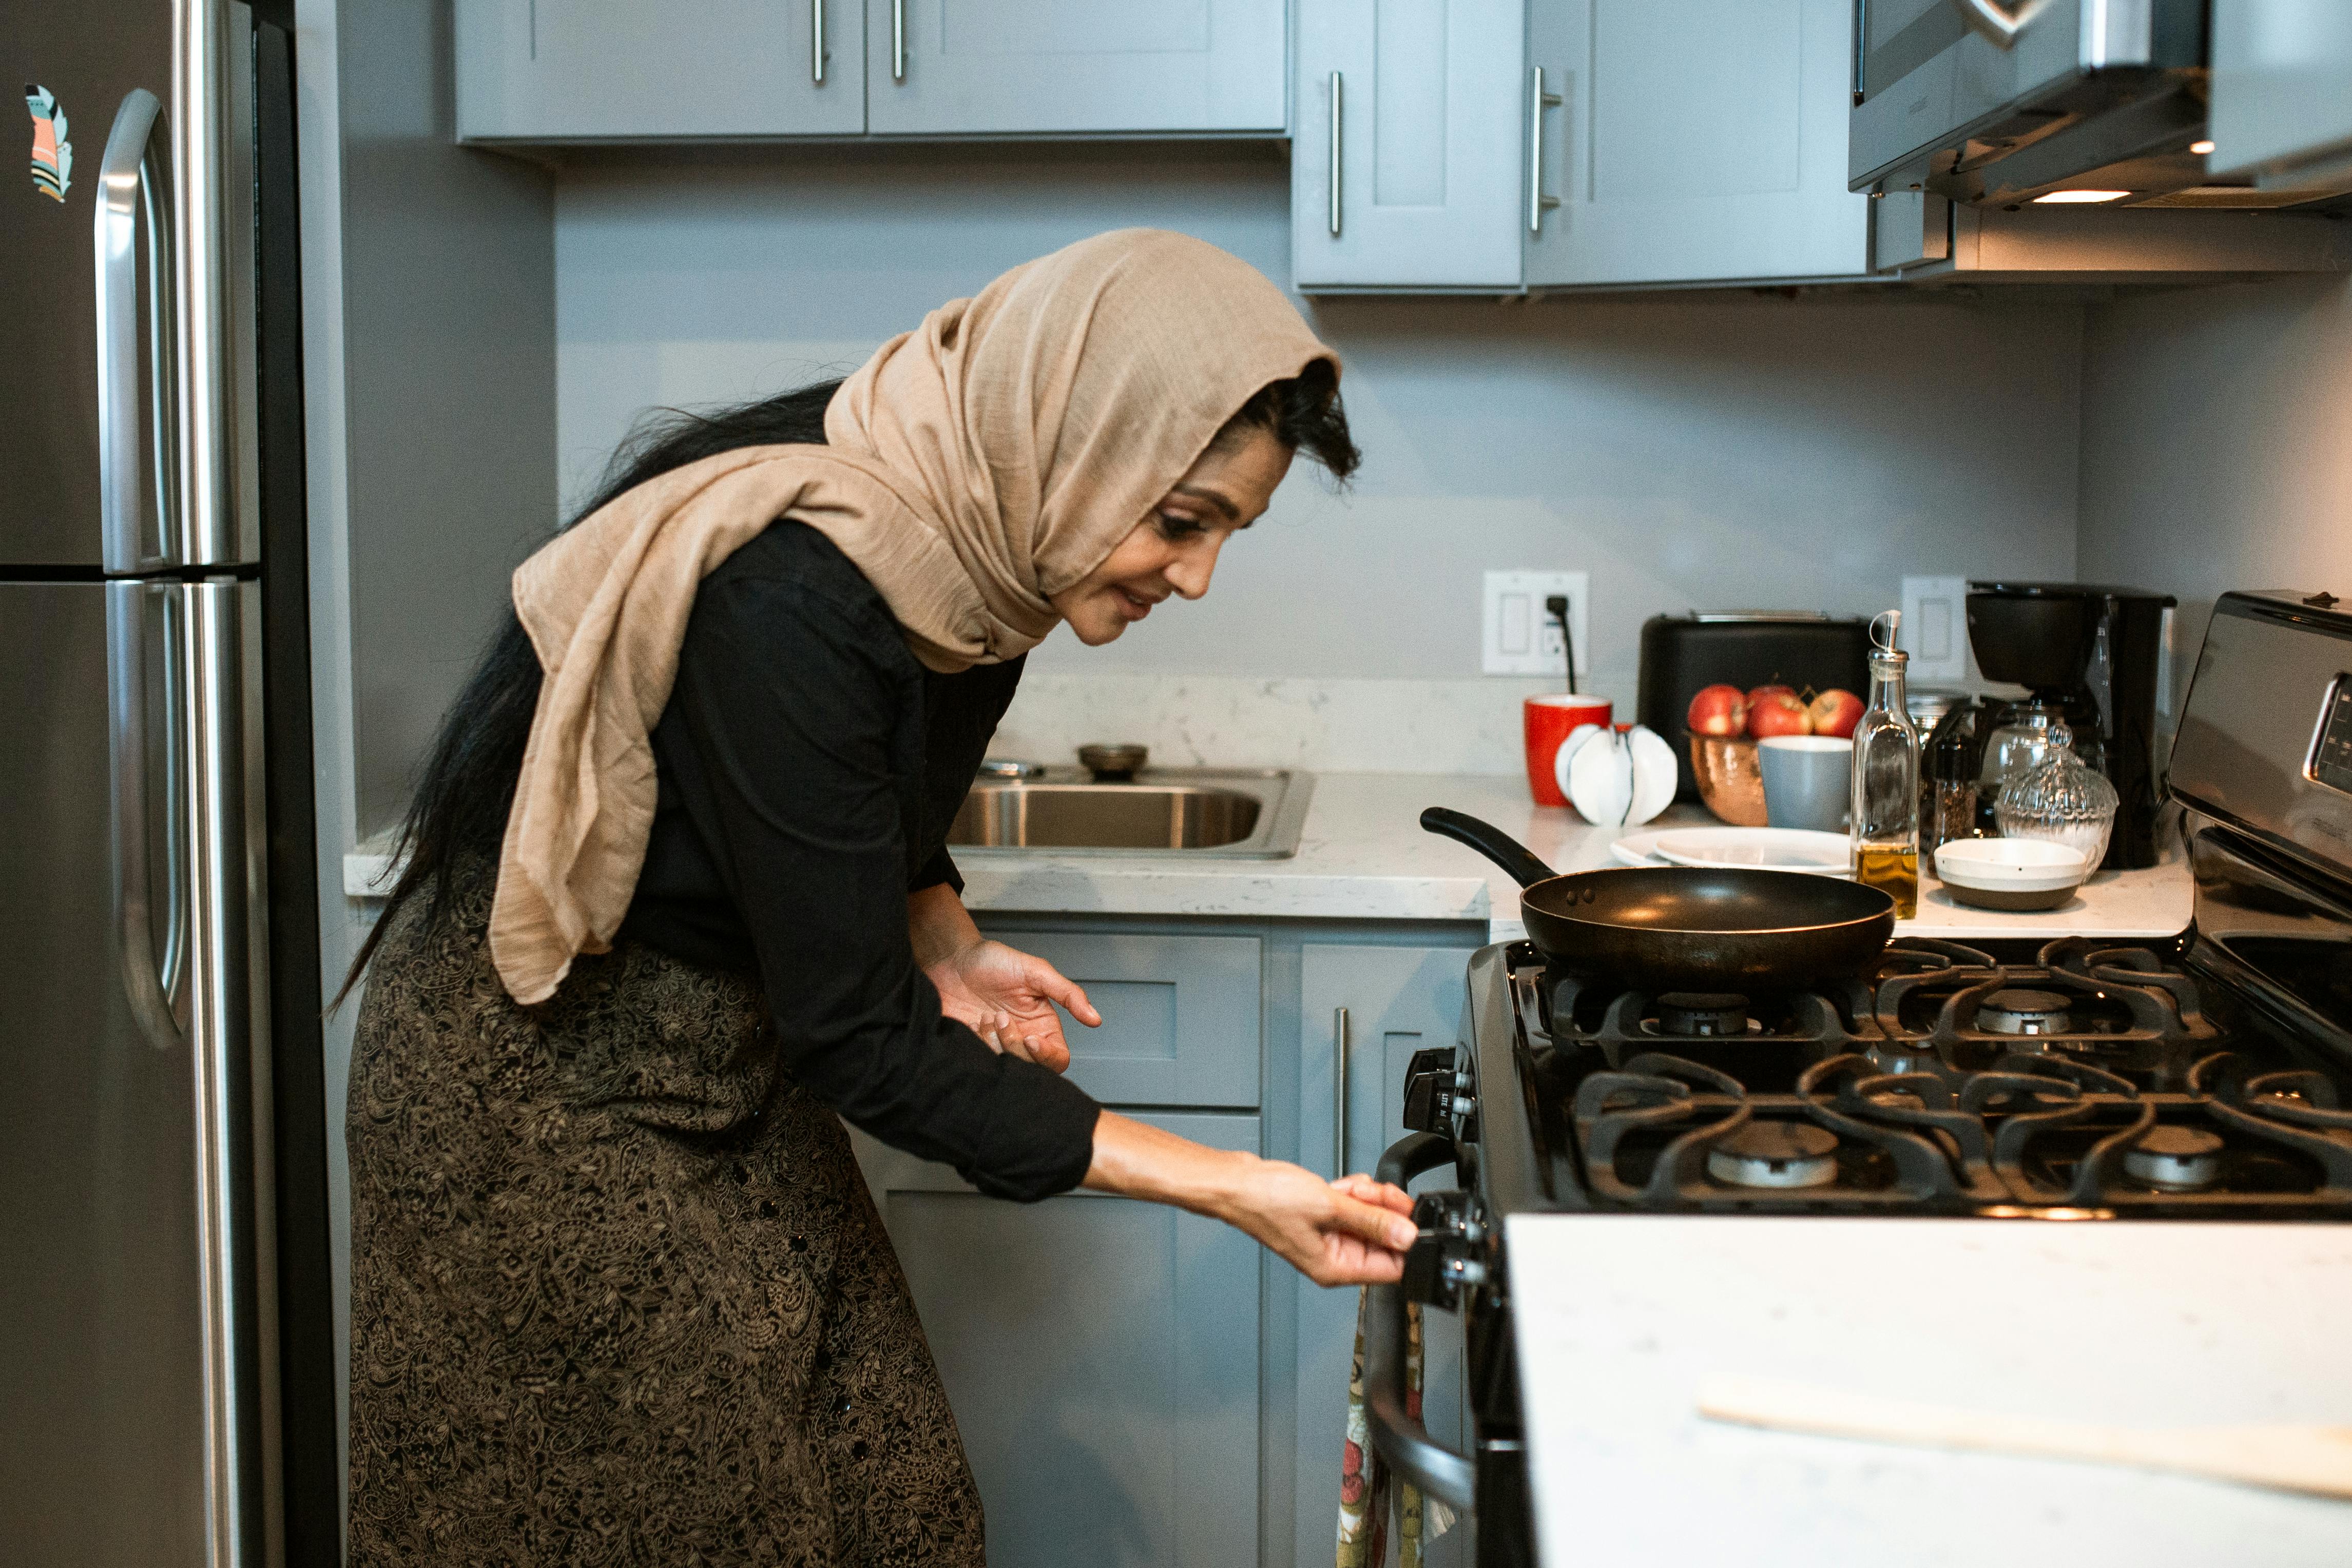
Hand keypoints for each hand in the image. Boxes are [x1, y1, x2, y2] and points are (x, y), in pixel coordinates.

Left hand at [925, 938, 1100, 1073]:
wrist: (951, 960)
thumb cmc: (992, 961)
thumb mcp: (1036, 971)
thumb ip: (1067, 994)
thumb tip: (1095, 1018)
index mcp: (1043, 1025)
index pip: (1057, 1059)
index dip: (1047, 1056)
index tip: (1030, 1038)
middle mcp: (1022, 1040)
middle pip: (1031, 1067)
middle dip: (1013, 1044)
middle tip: (998, 1016)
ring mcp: (998, 1047)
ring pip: (1005, 1066)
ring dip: (992, 1040)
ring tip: (984, 1015)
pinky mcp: (974, 1051)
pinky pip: (980, 1063)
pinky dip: (976, 1043)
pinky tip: (971, 1022)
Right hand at [1083, 1113, 1417, 1286]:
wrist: (1236, 1182)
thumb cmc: (1265, 1201)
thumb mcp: (1329, 1207)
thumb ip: (1372, 1220)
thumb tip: (1408, 1235)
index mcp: (1334, 1268)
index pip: (1390, 1268)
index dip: (1404, 1241)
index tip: (1410, 1217)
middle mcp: (1333, 1258)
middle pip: (1382, 1240)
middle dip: (1385, 1213)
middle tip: (1381, 1194)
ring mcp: (1327, 1237)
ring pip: (1369, 1220)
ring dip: (1369, 1199)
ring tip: (1355, 1188)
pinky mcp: (1322, 1217)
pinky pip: (1353, 1208)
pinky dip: (1355, 1194)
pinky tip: (1347, 1185)